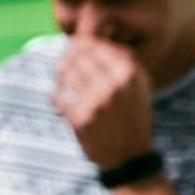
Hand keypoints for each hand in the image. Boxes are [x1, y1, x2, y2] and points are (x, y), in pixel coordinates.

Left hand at [52, 39, 155, 171]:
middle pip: (79, 56)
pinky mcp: (80, 119)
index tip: (73, 46)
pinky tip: (57, 97)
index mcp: (129, 72)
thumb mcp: (139, 83)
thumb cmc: (132, 116)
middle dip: (67, 56)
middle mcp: (113, 85)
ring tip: (60, 76)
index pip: (96, 45)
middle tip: (63, 61)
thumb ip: (122, 58)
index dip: (80, 43)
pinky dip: (56, 95)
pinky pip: (59, 97)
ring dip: (60, 73)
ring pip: (67, 73)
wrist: (129, 156)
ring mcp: (96, 102)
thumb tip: (90, 38)